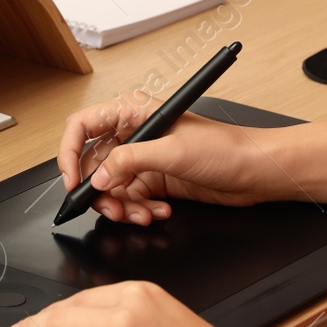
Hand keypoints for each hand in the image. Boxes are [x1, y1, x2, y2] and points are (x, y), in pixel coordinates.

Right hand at [58, 95, 291, 224]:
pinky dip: (138, 210)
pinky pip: (130, 200)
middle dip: (99, 191)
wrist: (256, 172)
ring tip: (141, 213)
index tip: (71, 182)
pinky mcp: (154, 181)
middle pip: (92, 165)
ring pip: (110, 187)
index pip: (82, 127)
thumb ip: (129, 162)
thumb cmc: (227, 148)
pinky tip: (158, 210)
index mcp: (133, 112)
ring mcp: (144, 159)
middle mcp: (134, 134)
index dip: (69, 154)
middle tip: (112, 208)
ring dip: (121, 206)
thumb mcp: (173, 152)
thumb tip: (98, 177)